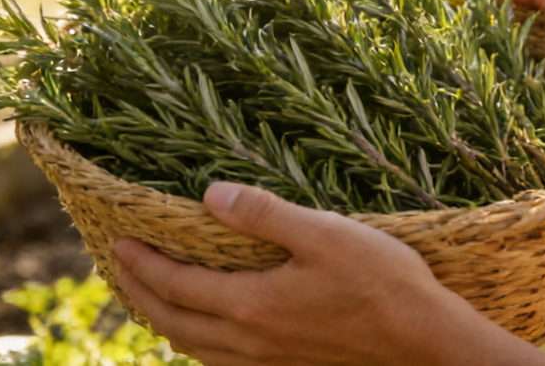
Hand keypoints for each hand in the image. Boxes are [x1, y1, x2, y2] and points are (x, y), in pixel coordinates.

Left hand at [113, 182, 520, 365]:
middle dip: (141, 293)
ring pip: (197, 347)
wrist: (424, 342)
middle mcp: (251, 342)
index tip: (120, 241)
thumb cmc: (382, 281)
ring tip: (153, 297)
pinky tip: (208, 330)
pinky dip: (198, 342)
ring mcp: (269, 361)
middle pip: (175, 321)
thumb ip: (263, 215)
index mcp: (252, 305)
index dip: (144, 264)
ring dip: (166, 320)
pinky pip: (223, 361)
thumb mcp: (323, 233)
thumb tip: (209, 196)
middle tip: (121, 267)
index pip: (177, 285)